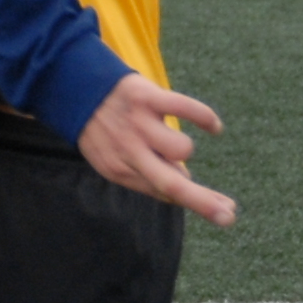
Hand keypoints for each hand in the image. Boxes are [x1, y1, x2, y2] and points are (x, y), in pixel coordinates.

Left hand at [78, 72, 234, 226]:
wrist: (73, 85)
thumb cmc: (103, 128)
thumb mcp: (112, 157)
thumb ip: (146, 172)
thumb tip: (186, 182)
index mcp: (119, 170)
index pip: (164, 194)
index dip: (197, 204)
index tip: (226, 213)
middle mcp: (128, 151)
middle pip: (172, 185)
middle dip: (202, 203)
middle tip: (229, 217)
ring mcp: (137, 124)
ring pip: (182, 148)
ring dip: (184, 148)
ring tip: (170, 138)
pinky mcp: (145, 97)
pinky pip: (184, 108)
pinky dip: (205, 118)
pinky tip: (214, 128)